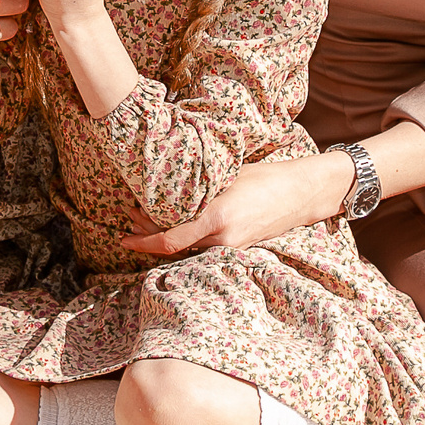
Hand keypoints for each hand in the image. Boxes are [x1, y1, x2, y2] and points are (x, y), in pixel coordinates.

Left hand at [121, 151, 353, 255]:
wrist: (300, 194)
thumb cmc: (264, 177)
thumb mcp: (226, 176)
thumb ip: (197, 188)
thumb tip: (164, 188)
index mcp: (217, 219)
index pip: (170, 240)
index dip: (142, 242)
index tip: (123, 238)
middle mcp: (222, 239)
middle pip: (173, 245)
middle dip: (147, 232)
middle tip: (130, 215)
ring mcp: (231, 247)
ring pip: (187, 246)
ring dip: (164, 233)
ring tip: (144, 217)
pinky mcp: (237, 248)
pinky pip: (202, 246)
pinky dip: (184, 235)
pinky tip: (174, 223)